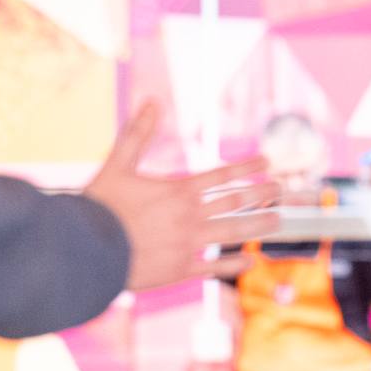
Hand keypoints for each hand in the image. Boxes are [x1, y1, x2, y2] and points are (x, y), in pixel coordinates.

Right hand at [86, 101, 278, 290]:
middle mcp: (190, 217)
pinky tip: (249, 261)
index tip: (268, 162)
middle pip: (235, 203)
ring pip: (232, 233)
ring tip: (278, 221)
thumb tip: (152, 101)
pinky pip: (213, 267)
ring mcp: (188, 244)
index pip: (222, 175)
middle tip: (282, 190)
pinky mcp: (180, 269)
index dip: (247, 168)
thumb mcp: (118, 164)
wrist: (88, 250)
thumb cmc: (101, 206)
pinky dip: (232, 265)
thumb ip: (138, 134)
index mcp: (179, 190)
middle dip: (261, 195)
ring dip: (257, 227)